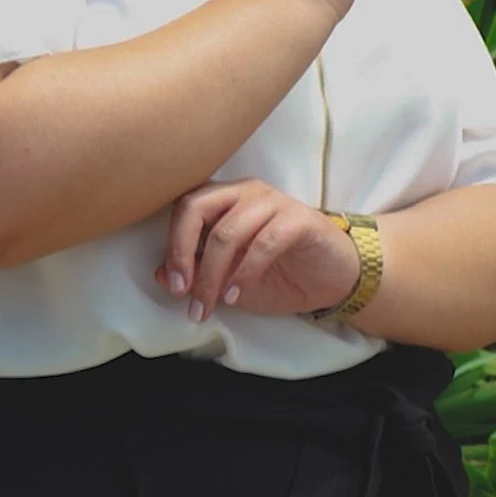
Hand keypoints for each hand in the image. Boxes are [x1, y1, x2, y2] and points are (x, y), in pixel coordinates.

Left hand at [152, 178, 360, 321]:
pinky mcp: (300, 219)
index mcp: (225, 199)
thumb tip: (159, 274)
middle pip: (198, 207)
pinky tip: (237, 295)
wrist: (336, 279)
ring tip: (211, 304)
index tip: (174, 285)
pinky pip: (264, 242)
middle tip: (184, 291)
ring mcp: (273, 203)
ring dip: (212, 274)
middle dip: (183, 252)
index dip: (172, 244)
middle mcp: (246, 192)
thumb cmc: (281, 275)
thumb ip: (197, 275)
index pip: (186, 207)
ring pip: (228, 231)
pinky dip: (245, 271)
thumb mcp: (230, 282)